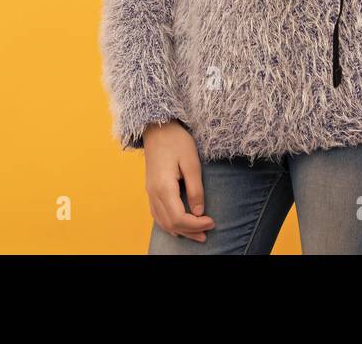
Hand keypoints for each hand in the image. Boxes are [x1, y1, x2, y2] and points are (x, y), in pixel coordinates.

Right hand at [142, 120, 214, 241]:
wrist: (157, 127)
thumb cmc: (177, 141)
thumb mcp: (192, 162)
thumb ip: (196, 189)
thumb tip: (200, 212)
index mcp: (164, 187)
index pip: (179, 218)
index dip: (196, 224)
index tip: (212, 221)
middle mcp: (153, 192)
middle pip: (171, 223)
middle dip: (190, 231)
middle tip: (208, 232)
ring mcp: (150, 191)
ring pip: (162, 221)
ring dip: (180, 231)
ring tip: (197, 234)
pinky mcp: (150, 189)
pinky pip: (157, 214)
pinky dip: (169, 224)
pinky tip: (179, 227)